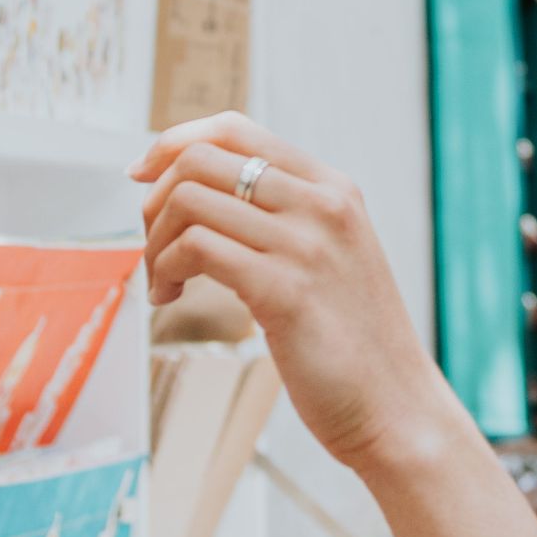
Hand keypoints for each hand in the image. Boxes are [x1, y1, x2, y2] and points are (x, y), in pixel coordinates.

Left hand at [134, 114, 454, 476]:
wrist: (397, 407)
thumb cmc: (354, 342)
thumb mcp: (331, 255)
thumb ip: (285, 219)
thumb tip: (200, 195)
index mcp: (332, 188)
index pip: (235, 129)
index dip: (173, 141)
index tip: (140, 172)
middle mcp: (321, 204)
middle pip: (201, 159)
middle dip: (155, 200)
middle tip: (154, 247)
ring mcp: (306, 245)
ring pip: (189, 201)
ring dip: (155, 243)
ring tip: (163, 281)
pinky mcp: (285, 291)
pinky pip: (197, 248)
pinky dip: (165, 270)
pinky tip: (170, 297)